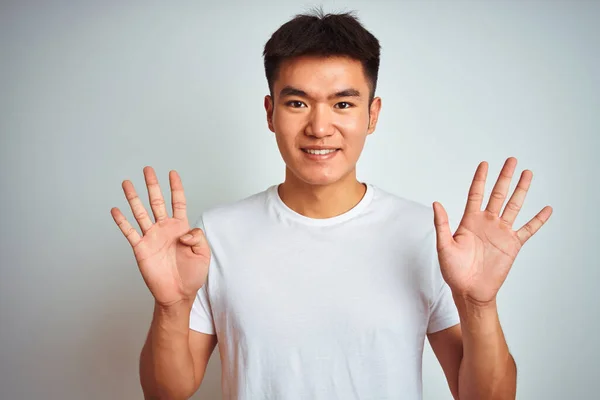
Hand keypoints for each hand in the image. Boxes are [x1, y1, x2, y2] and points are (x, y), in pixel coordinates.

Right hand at [111, 167, 210, 306]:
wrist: (178, 294)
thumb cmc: (192, 275)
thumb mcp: (203, 253)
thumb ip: (198, 237)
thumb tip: (183, 231)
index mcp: (181, 227)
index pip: (178, 202)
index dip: (176, 188)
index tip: (172, 173)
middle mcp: (164, 229)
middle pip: (157, 202)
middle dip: (152, 185)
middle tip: (148, 170)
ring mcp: (151, 237)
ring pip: (141, 212)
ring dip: (134, 198)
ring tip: (127, 183)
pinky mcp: (140, 248)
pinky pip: (129, 232)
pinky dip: (122, 221)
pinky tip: (115, 210)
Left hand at [432, 157, 551, 305]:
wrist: (469, 291)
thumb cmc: (453, 270)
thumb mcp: (444, 246)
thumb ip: (442, 224)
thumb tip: (435, 203)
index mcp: (469, 221)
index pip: (475, 194)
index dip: (480, 179)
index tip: (485, 164)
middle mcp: (487, 223)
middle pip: (498, 194)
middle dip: (504, 177)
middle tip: (512, 160)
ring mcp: (501, 232)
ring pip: (513, 206)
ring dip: (521, 190)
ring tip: (528, 174)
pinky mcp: (512, 245)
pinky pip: (528, 229)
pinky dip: (538, 220)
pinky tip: (546, 209)